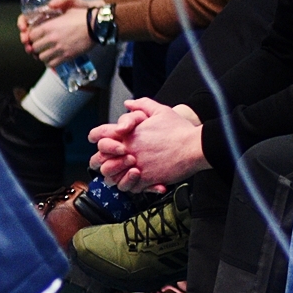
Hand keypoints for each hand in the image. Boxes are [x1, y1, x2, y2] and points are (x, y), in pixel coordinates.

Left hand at [24, 0, 95, 66]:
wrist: (97, 26)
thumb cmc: (83, 16)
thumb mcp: (68, 6)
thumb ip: (57, 3)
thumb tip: (49, 5)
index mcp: (48, 26)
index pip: (30, 36)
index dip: (32, 37)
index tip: (36, 37)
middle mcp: (51, 38)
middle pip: (34, 47)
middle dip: (36, 47)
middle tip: (41, 45)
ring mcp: (59, 48)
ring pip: (41, 57)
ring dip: (43, 55)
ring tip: (47, 52)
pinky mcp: (67, 56)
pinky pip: (52, 64)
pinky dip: (51, 62)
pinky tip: (54, 58)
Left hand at [89, 97, 207, 191]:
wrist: (195, 147)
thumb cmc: (180, 131)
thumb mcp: (161, 111)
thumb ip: (142, 105)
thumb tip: (129, 104)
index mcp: (127, 135)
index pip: (98, 135)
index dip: (98, 138)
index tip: (103, 142)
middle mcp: (127, 152)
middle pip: (98, 161)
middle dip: (104, 161)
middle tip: (114, 160)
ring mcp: (135, 167)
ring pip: (112, 179)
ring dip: (117, 176)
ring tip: (128, 172)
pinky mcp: (146, 179)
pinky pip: (131, 188)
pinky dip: (135, 185)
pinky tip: (142, 179)